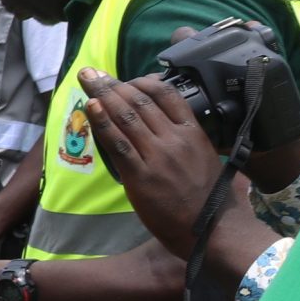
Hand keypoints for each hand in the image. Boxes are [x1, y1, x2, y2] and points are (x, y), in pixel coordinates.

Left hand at [77, 67, 230, 257]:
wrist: (213, 229)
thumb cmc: (213, 200)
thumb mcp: (208, 160)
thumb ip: (191, 142)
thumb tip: (177, 131)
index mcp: (194, 133)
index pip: (167, 95)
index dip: (143, 82)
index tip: (125, 79)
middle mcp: (175, 138)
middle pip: (140, 100)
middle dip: (113, 83)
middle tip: (92, 71)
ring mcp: (157, 155)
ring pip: (127, 116)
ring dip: (102, 94)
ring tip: (86, 79)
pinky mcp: (141, 175)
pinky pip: (118, 143)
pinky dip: (103, 122)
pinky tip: (90, 106)